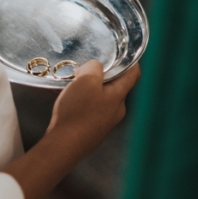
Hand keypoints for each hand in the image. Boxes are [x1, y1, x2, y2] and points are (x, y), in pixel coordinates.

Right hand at [2, 60, 139, 198]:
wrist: (64, 145)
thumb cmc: (77, 112)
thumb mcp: (86, 80)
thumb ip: (94, 67)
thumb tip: (94, 68)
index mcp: (119, 96)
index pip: (134, 74)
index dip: (130, 61)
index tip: (121, 53)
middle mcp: (116, 111)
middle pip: (115, 86)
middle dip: (101, 76)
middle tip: (84, 71)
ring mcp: (105, 123)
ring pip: (101, 98)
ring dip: (88, 90)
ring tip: (71, 86)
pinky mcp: (93, 131)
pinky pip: (90, 110)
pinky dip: (81, 102)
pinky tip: (67, 102)